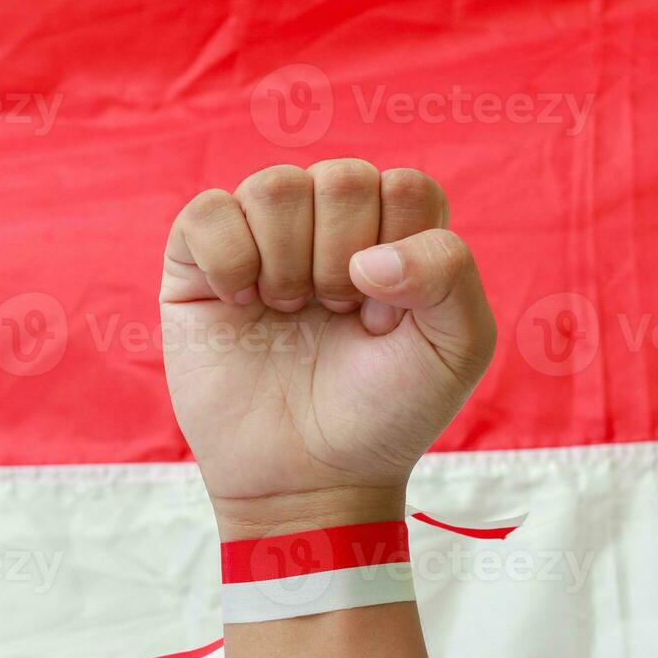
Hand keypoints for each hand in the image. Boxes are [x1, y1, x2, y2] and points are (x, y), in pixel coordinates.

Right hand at [160, 160, 495, 538]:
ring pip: (275, 186)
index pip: (405, 187)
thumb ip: (449, 273)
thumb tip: (368, 255)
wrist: (311, 478)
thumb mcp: (458, 348)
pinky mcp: (199, 260)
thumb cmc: (387, 412)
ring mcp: (263, 236)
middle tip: (337, 317)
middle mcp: (329, 223)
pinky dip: (228, 259)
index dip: (400, 255)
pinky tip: (241, 304)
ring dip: (287, 262)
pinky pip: (207, 211)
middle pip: (342, 179)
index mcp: (395, 232)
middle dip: (343, 261)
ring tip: (290, 312)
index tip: (387, 319)